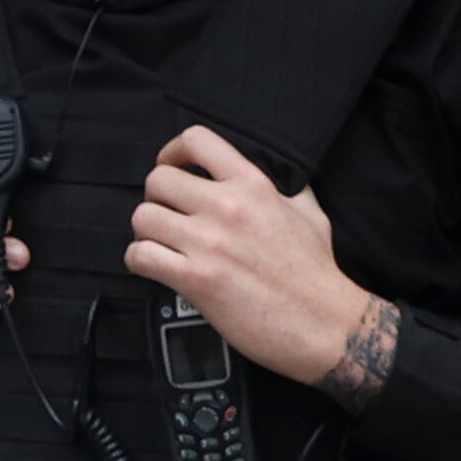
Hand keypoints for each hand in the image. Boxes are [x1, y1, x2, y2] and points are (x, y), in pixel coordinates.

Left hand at [129, 126, 393, 401]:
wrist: (322, 319)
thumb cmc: (315, 271)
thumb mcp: (308, 212)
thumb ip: (284, 189)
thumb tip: (276, 176)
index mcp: (254, 185)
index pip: (198, 141)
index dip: (172, 151)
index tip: (171, 165)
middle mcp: (228, 207)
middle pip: (158, 180)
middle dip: (156, 199)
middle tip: (166, 216)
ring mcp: (209, 242)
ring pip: (142, 218)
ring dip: (145, 232)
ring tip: (160, 244)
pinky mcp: (195, 278)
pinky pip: (140, 256)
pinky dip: (139, 261)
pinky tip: (156, 266)